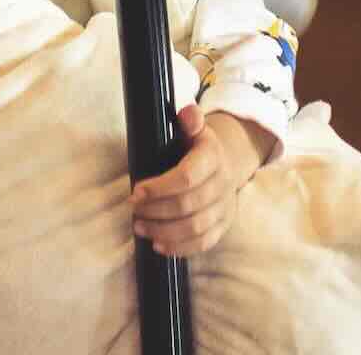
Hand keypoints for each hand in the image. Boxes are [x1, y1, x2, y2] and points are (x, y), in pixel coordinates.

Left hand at [130, 103, 274, 257]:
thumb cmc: (199, 147)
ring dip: (163, 231)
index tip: (136, 191)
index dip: (160, 188)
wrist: (227, 163)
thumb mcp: (195, 128)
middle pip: (187, 205)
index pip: (187, 177)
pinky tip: (158, 245)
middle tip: (134, 210)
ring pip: (194, 227)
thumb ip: (190, 119)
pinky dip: (179, 248)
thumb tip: (186, 114)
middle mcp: (222, 183)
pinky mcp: (223, 226)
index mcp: (212, 156)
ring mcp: (224, 207)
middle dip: (156, 210)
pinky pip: (202, 243)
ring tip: (140, 227)